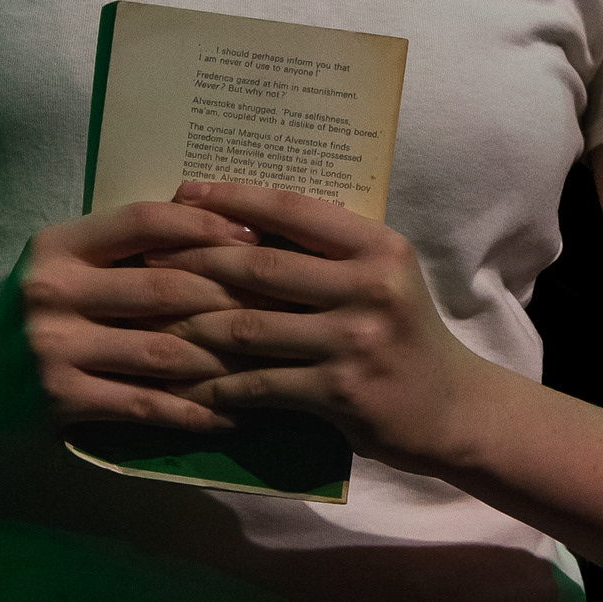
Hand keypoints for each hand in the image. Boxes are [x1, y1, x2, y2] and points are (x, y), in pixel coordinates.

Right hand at [0, 201, 259, 451]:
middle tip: (284, 308)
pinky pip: (147, 405)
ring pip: (164, 351)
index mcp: (60, 245)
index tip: (256, 239)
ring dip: (224, 361)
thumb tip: (223, 222)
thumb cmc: (45, 314)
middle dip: (233, 299)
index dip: (206, 226)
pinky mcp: (62, 398)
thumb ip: (128, 247)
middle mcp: (54, 290)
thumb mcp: (70, 266)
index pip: (145, 221)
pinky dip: (195, 412)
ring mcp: (55, 345)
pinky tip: (231, 416)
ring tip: (270, 362)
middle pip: (166, 288)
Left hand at [160, 180, 498, 477]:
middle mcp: (370, 287)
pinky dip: (219, 385)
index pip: (294, 209)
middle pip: (262, 264)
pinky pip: (261, 383)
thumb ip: (327, 253)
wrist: (452, 409)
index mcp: (378, 247)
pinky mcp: (341, 391)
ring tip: (154, 320)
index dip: (235, 198)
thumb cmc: (404, 335)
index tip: (185, 191)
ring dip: (195, 326)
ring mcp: (355, 341)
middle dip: (198, 259)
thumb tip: (240, 223)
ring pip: (251, 327)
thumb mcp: (380, 278)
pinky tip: (188, 385)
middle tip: (150, 258)